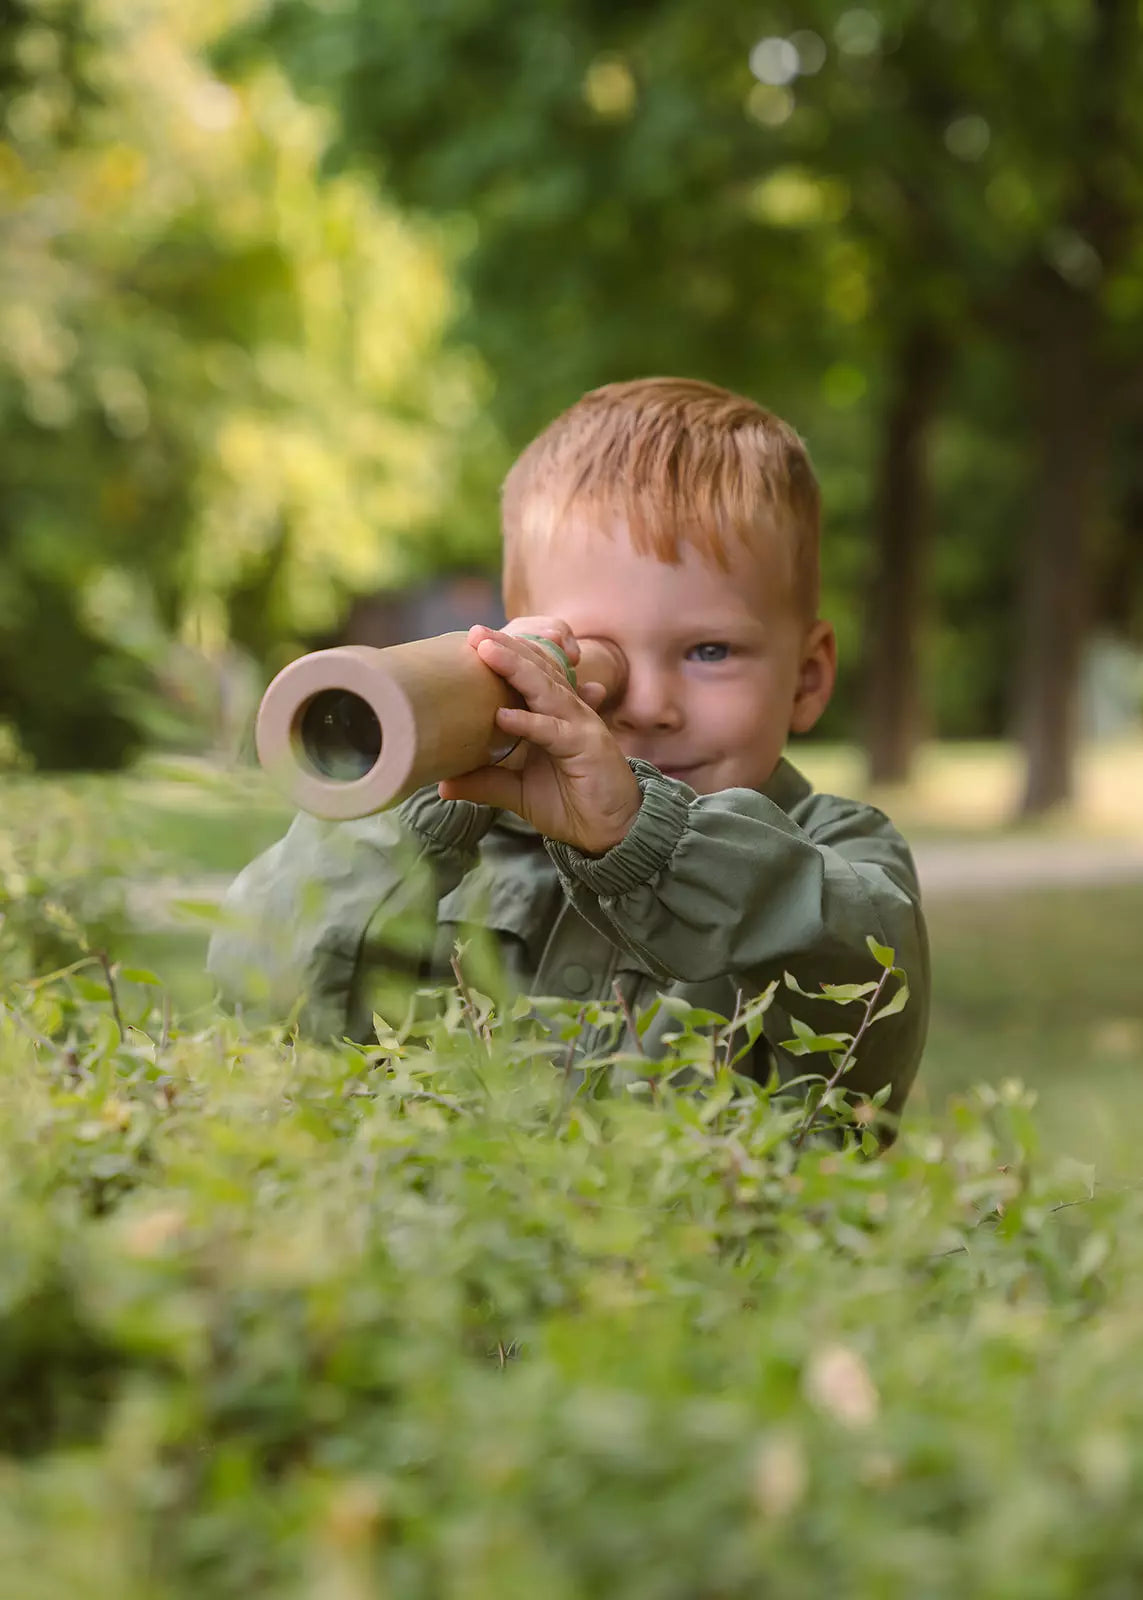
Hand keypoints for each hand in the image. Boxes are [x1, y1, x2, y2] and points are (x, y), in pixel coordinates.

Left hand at [437, 624, 641, 854]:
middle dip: (507, 649)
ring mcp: (580, 727)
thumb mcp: (517, 792)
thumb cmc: (570, 803)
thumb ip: (486, 782)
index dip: (506, 655)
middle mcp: (568, 712)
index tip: (473, 640)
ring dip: (516, 669)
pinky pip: (553, 731)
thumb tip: (442, 785)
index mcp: (554, 714)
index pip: (530, 675)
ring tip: (486, 651)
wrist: (611, 831)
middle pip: (537, 671)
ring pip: (546, 690)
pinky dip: (529, 722)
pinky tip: (502, 716)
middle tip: (475, 632)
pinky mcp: (587, 748)